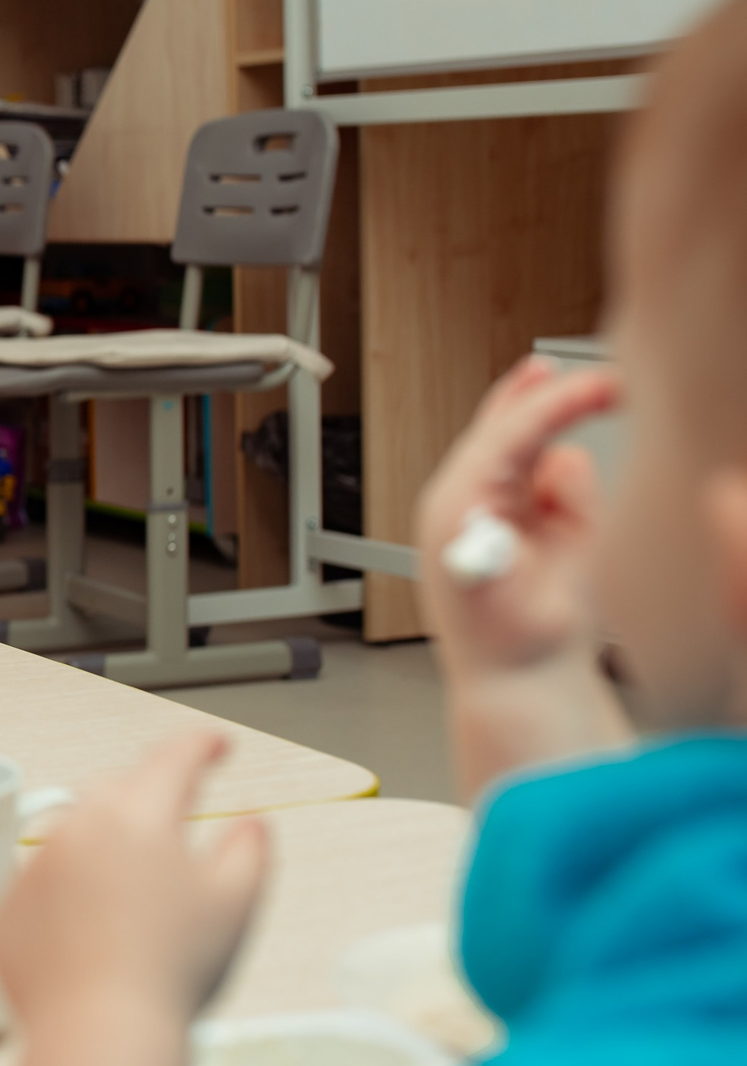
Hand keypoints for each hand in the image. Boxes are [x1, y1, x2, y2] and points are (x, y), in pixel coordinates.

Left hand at [0, 731, 267, 1031]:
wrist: (99, 1031)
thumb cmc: (172, 970)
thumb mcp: (235, 903)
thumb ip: (249, 849)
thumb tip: (252, 821)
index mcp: (138, 816)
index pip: (173, 760)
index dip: (200, 747)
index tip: (215, 745)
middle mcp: (77, 829)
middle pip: (116, 792)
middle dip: (147, 794)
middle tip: (175, 813)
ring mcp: (34, 867)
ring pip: (71, 836)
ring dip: (101, 844)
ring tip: (133, 884)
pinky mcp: (7, 911)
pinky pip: (40, 886)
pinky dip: (65, 893)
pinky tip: (93, 929)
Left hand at [415, 355, 618, 684]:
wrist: (516, 684)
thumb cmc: (516, 646)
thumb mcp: (554, 584)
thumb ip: (564, 516)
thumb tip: (565, 462)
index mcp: (455, 508)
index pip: (505, 435)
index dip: (555, 405)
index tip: (599, 385)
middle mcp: (463, 498)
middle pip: (506, 422)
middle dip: (555, 400)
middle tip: (609, 381)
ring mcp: (485, 502)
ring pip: (532, 448)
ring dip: (563, 471)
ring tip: (565, 544)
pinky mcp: (508, 510)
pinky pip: (548, 474)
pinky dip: (568, 488)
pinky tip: (564, 538)